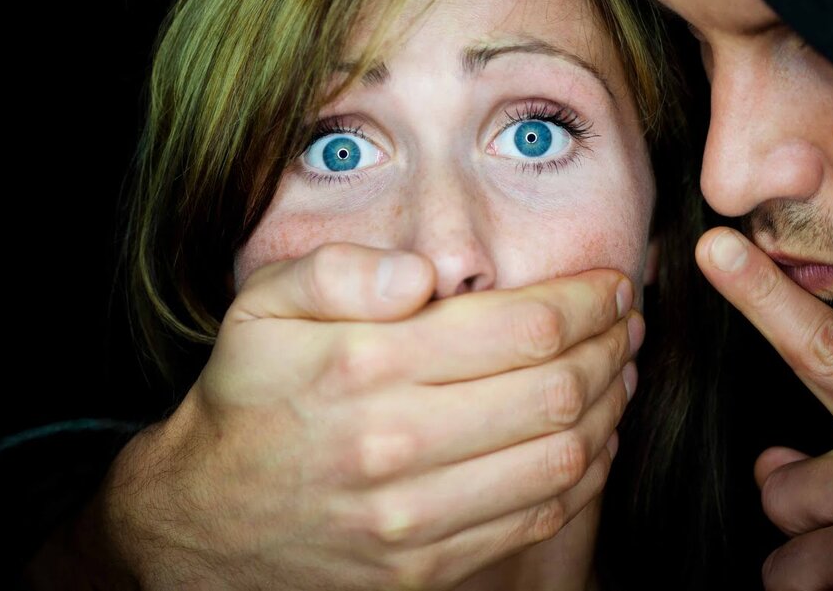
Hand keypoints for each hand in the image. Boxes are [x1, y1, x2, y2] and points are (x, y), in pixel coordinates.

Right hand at [77, 243, 639, 589]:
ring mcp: (414, 516)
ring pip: (561, 455)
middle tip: (628, 320)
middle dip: (612, 345)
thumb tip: (426, 272)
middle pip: (556, 388)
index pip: (521, 327)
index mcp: (364, 366)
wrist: (205, 520)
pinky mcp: (425, 566)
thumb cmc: (246, 397)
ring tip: (621, 369)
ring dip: (612, 406)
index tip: (610, 284)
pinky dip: (584, 471)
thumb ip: (339, 271)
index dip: (586, 300)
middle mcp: (395, 444)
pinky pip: (536, 516)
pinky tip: (590, 434)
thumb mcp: (261, 308)